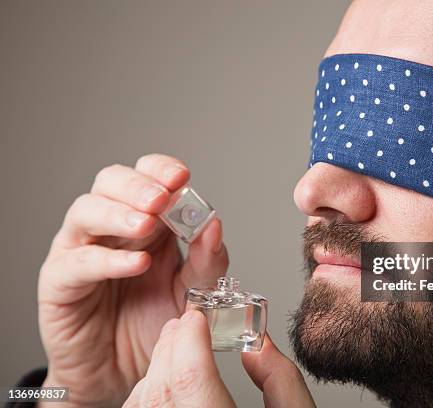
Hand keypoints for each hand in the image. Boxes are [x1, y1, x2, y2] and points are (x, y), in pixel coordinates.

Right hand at [38, 154, 228, 405]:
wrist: (124, 372)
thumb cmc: (153, 325)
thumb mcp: (193, 293)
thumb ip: (207, 262)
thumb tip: (214, 225)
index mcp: (147, 222)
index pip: (147, 177)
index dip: (161, 170)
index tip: (182, 177)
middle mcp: (111, 228)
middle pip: (111, 182)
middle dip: (138, 185)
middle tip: (162, 199)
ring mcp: (81, 250)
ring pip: (86, 211)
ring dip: (118, 214)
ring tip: (147, 226)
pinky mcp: (60, 282)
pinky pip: (77, 262)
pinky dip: (107, 259)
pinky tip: (136, 263)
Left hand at [124, 310, 315, 407]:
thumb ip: (281, 381)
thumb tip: (258, 346)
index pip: (192, 379)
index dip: (191, 340)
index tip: (198, 318)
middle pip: (162, 390)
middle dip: (172, 347)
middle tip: (185, 324)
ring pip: (143, 405)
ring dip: (157, 369)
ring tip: (177, 347)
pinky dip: (148, 396)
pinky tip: (165, 385)